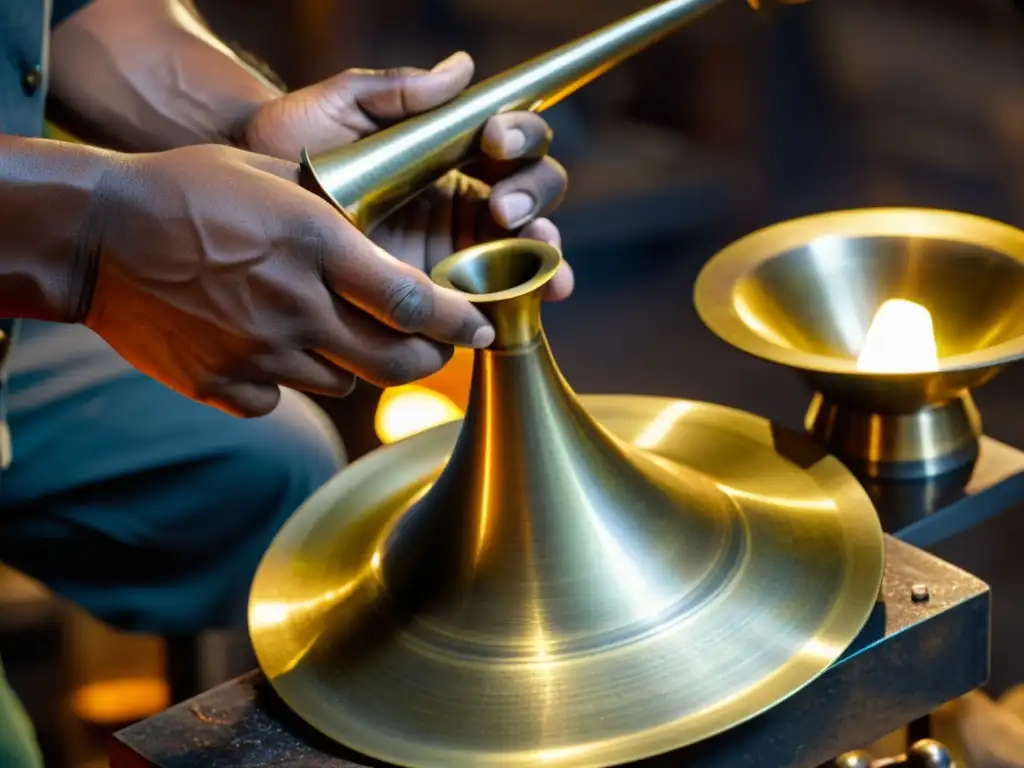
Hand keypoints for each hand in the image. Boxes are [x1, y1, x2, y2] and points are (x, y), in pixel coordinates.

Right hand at [85, 144, 493, 417]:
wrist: (94, 235)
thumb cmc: (186, 190)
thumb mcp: (272, 175)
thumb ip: (336, 215)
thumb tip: (386, 248)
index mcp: (314, 244)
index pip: (412, 301)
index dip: (460, 322)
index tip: (482, 330)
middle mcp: (294, 306)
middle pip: (394, 361)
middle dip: (427, 359)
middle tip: (430, 348)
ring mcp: (256, 352)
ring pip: (341, 382)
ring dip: (347, 363)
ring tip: (318, 329)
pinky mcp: (220, 385)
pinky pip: (278, 400)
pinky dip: (281, 382)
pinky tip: (259, 348)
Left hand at [241, 52, 573, 299]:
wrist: (245, 205)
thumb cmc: (291, 144)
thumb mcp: (340, 106)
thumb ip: (396, 89)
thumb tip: (462, 68)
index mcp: (450, 152)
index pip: (511, 141)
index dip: (520, 135)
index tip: (494, 139)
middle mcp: (461, 199)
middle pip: (533, 192)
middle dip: (533, 195)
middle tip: (503, 207)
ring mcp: (455, 248)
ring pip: (525, 247)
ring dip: (543, 252)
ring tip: (539, 256)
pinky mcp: (440, 295)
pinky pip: (491, 298)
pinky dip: (522, 301)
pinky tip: (534, 302)